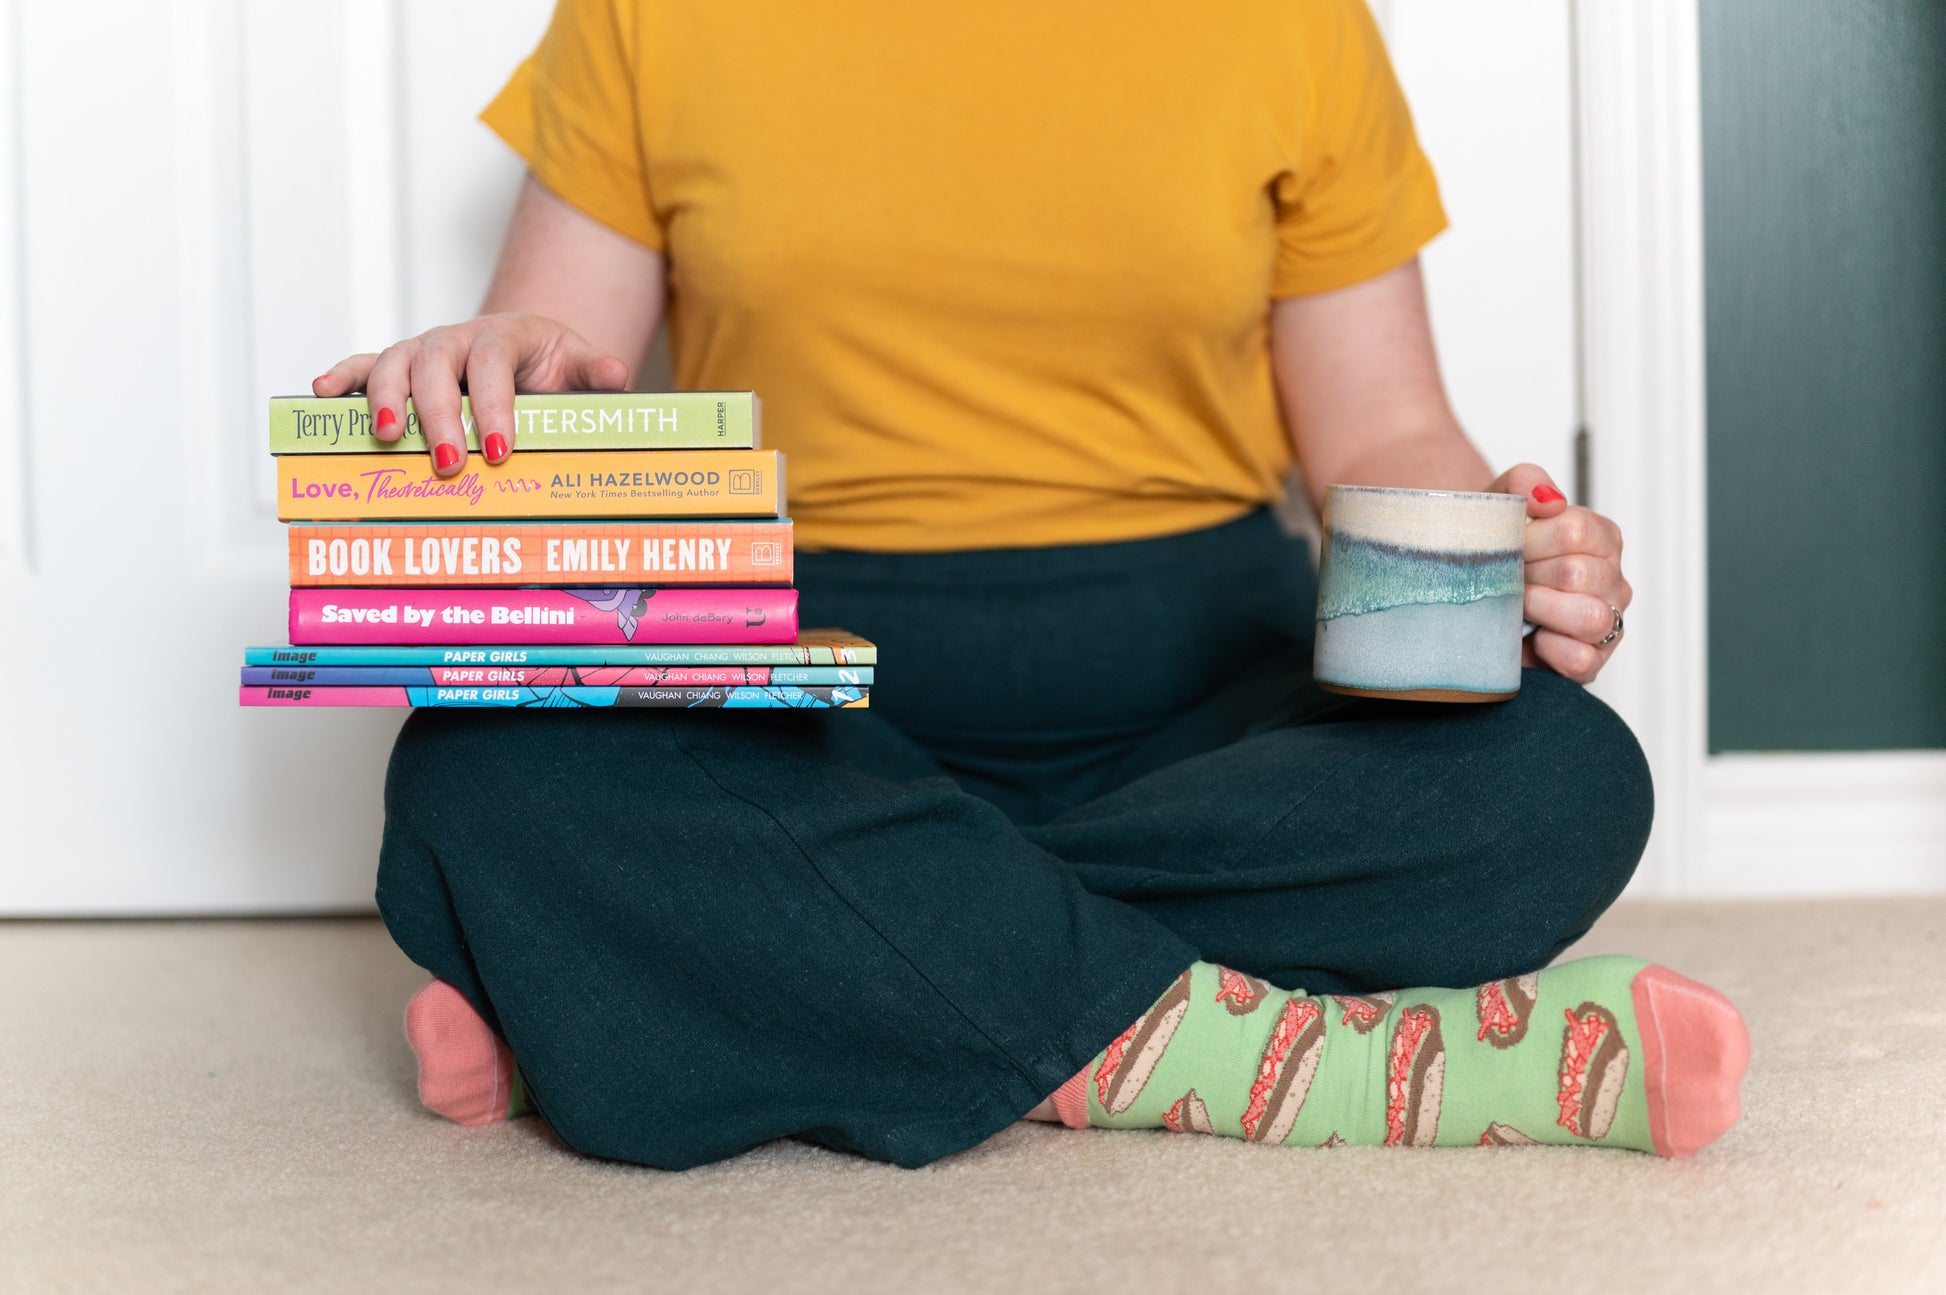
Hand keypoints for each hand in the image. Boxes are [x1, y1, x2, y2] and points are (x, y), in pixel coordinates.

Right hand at [311, 312, 630, 475]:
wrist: (522, 344)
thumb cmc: (548, 361)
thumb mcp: (576, 362)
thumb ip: (593, 371)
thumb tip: (617, 373)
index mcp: (500, 336)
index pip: (492, 366)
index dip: (494, 406)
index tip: (501, 450)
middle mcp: (453, 338)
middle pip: (435, 367)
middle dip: (438, 417)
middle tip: (449, 464)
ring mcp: (421, 349)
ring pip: (393, 364)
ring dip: (383, 398)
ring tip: (383, 436)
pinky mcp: (398, 365)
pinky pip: (364, 364)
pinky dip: (341, 376)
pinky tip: (321, 393)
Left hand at [1485, 463, 1630, 683]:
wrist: (1468, 593)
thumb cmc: (1492, 549)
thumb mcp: (1498, 503)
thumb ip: (1524, 482)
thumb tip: (1548, 500)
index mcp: (1600, 537)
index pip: (1575, 531)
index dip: (1530, 540)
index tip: (1509, 546)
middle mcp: (1612, 579)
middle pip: (1577, 574)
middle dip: (1529, 576)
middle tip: (1508, 578)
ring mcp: (1607, 621)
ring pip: (1590, 617)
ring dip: (1541, 610)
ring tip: (1518, 606)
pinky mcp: (1592, 660)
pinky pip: (1582, 658)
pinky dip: (1550, 649)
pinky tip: (1533, 636)